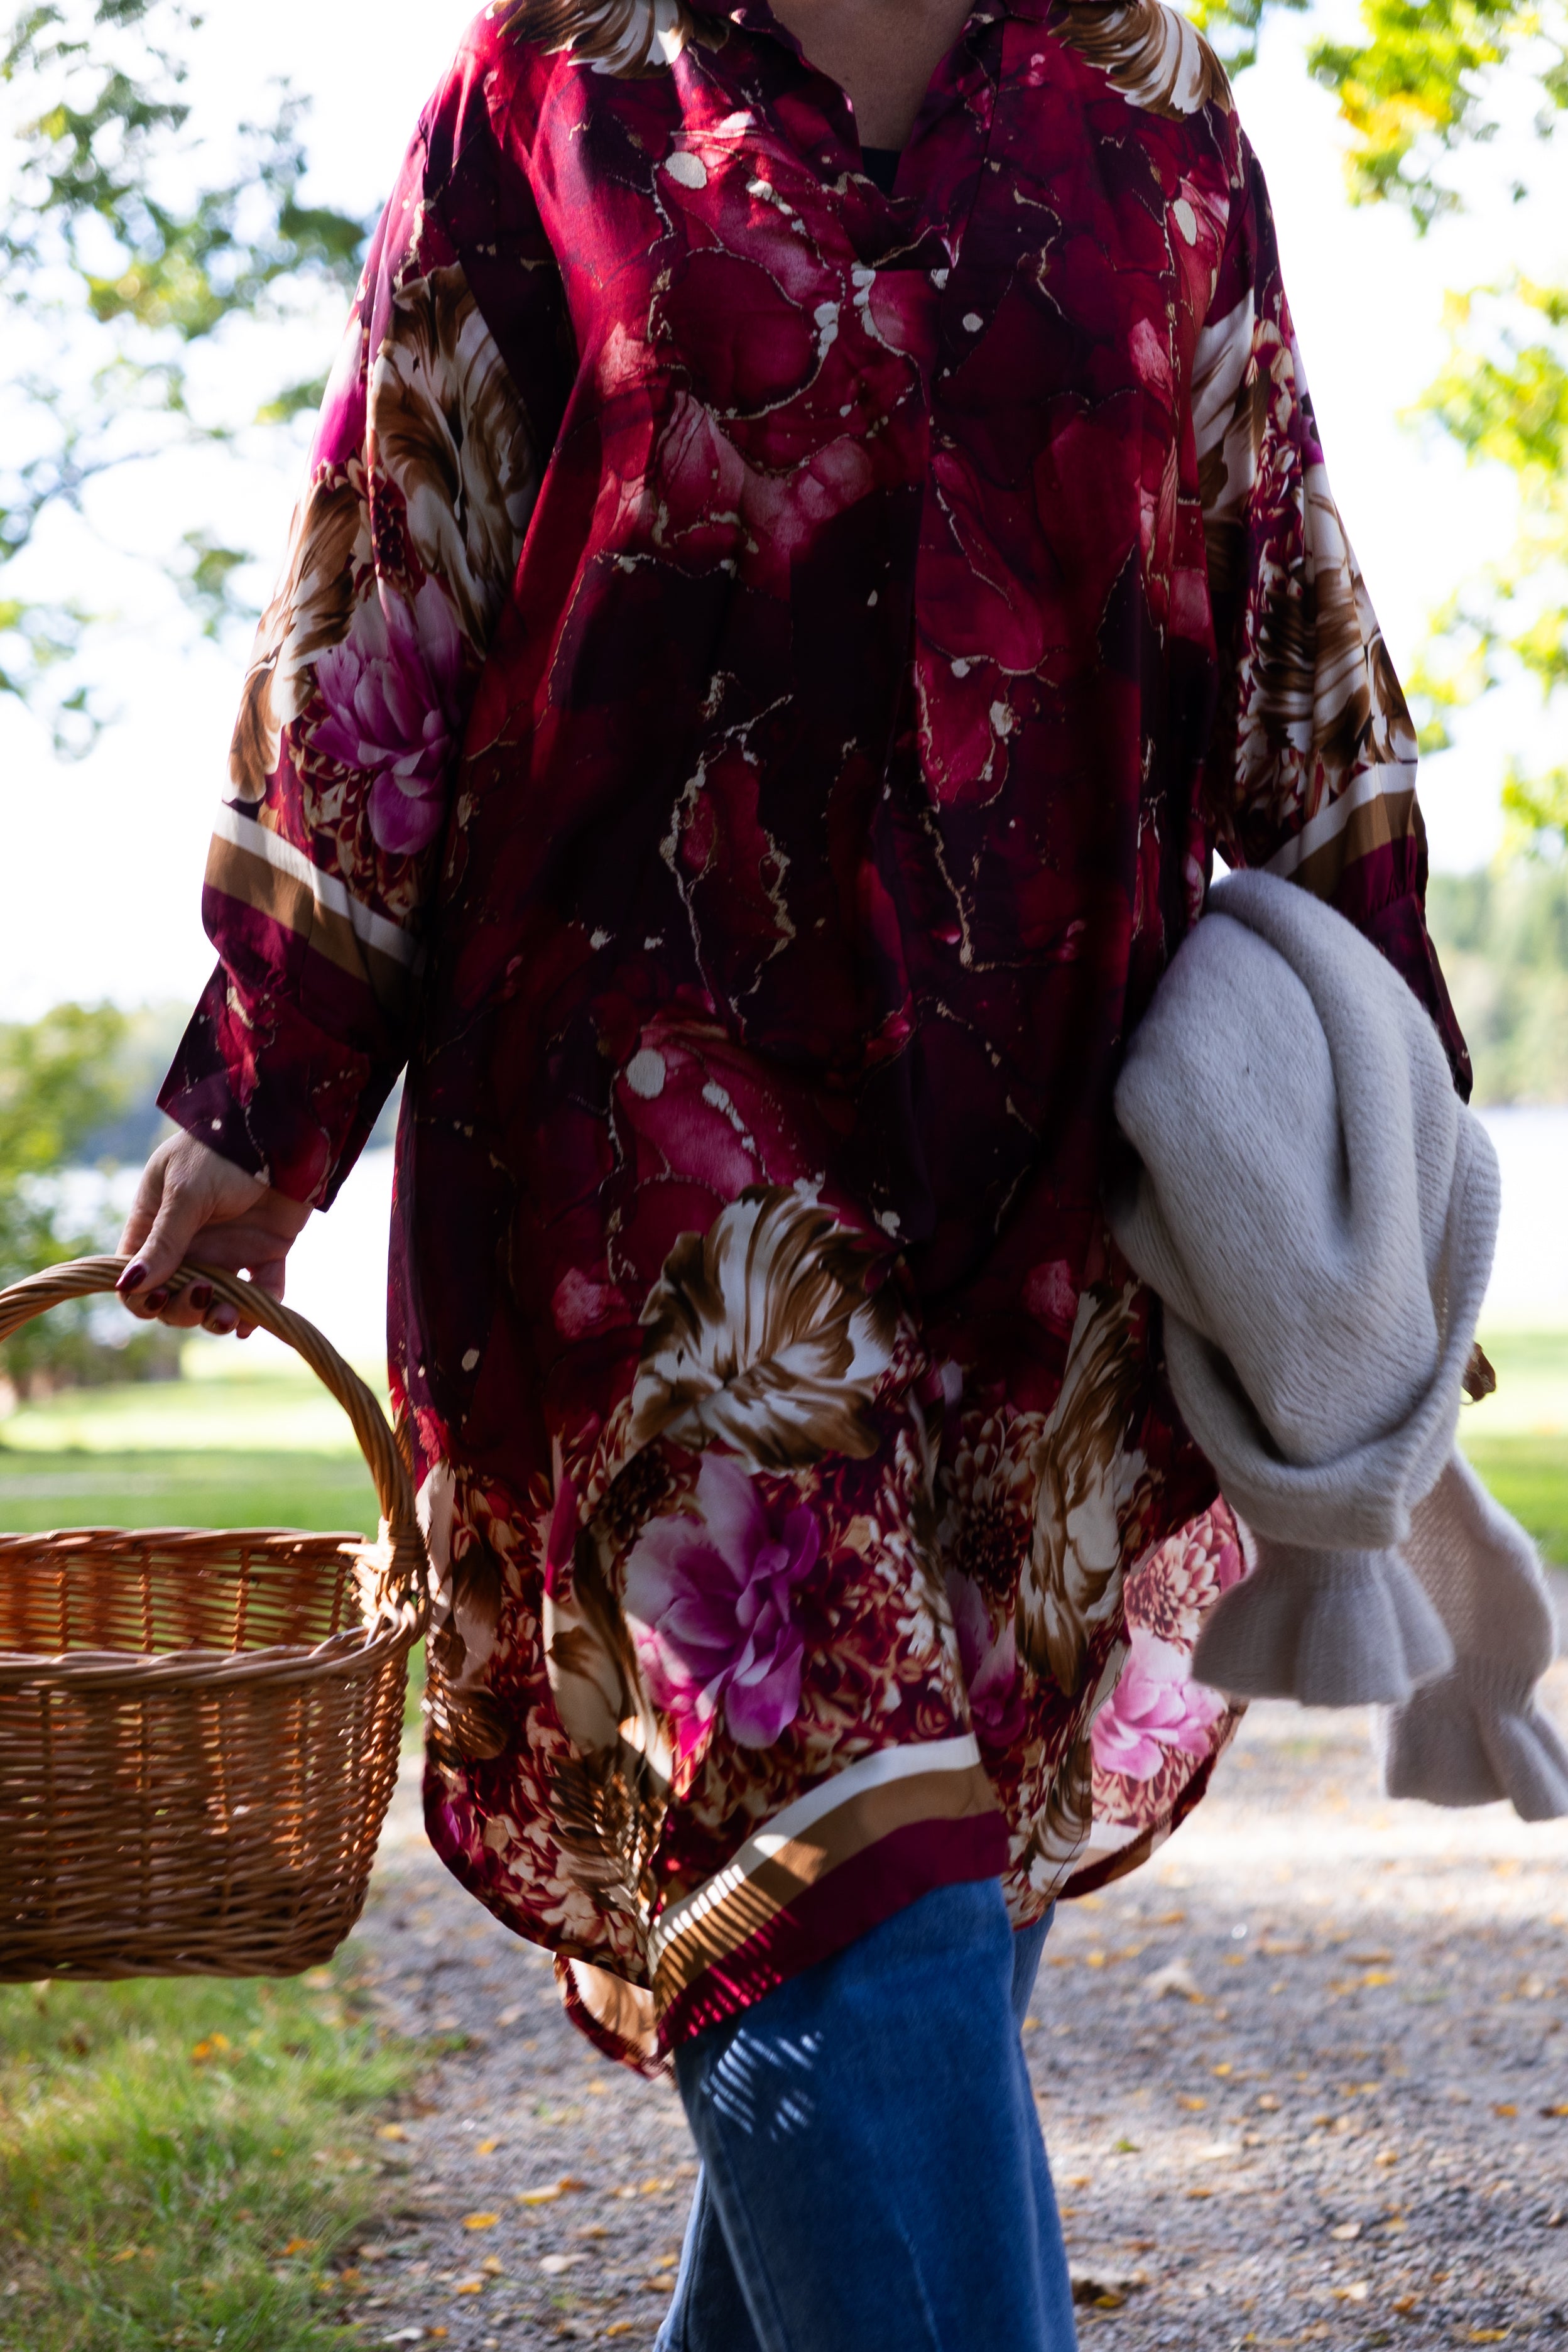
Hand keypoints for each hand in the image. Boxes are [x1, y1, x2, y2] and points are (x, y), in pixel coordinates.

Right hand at [117, 1132, 312, 1334]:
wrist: (284, 1129)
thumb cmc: (222, 1150)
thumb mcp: (186, 1192)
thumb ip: (164, 1241)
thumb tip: (129, 1286)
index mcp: (156, 1224)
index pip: (136, 1276)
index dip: (142, 1297)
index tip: (159, 1298)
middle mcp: (190, 1243)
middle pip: (174, 1298)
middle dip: (184, 1309)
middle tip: (203, 1293)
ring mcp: (228, 1248)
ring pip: (216, 1302)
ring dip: (219, 1317)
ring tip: (230, 1316)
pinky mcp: (267, 1251)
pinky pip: (261, 1292)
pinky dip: (259, 1311)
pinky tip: (254, 1321)